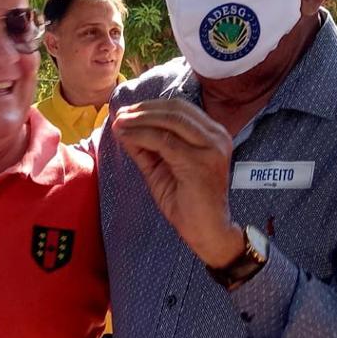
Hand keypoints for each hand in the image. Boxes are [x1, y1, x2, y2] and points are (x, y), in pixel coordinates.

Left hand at [111, 99, 243, 267]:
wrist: (207, 231)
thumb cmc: (187, 203)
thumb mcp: (162, 168)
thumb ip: (146, 147)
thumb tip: (123, 126)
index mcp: (213, 134)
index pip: (180, 108)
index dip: (150, 106)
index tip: (126, 111)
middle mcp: (217, 136)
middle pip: (176, 109)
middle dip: (143, 109)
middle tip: (119, 115)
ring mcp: (211, 148)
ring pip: (170, 120)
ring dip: (140, 120)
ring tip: (119, 123)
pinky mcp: (200, 162)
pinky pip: (165, 141)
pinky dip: (141, 136)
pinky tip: (126, 137)